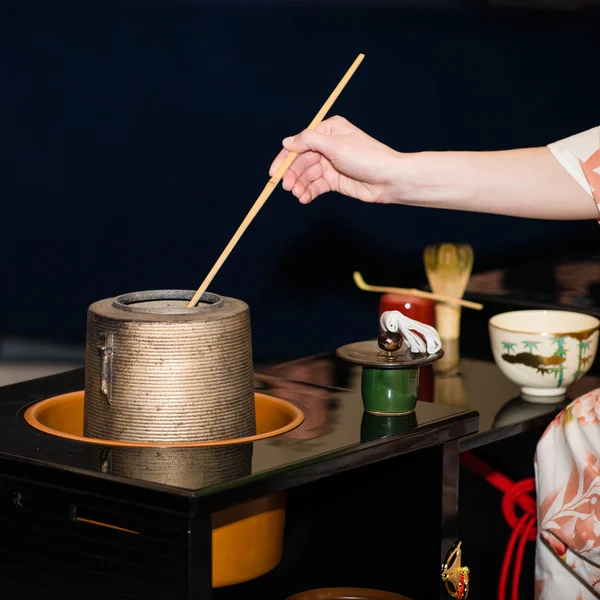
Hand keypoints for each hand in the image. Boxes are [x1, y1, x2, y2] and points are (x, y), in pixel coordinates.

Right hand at [269, 116, 402, 204]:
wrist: (388, 179)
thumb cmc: (366, 157)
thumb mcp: (335, 145)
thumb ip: (309, 141)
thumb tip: (287, 142)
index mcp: (328, 131)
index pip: (300, 143)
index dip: (285, 158)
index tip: (274, 172)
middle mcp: (328, 146)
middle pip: (302, 161)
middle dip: (293, 175)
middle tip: (287, 187)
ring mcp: (331, 164)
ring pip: (308, 175)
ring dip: (300, 185)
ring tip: (298, 195)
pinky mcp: (335, 181)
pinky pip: (316, 186)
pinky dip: (309, 192)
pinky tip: (304, 198)